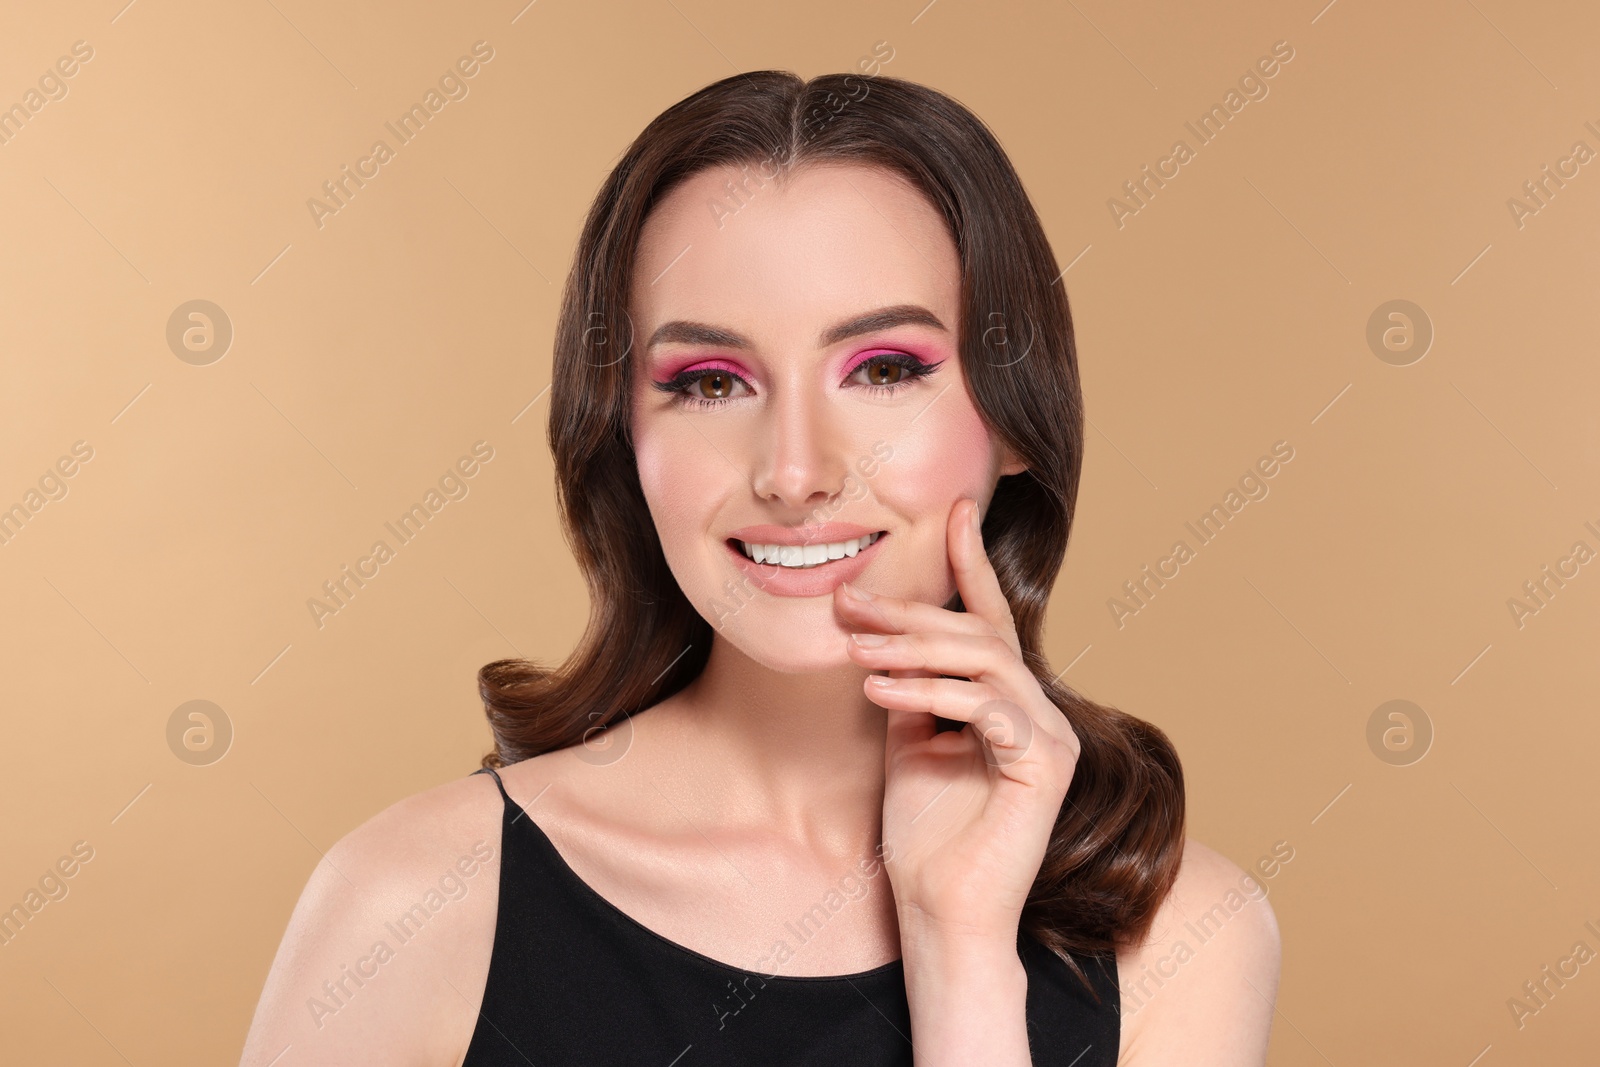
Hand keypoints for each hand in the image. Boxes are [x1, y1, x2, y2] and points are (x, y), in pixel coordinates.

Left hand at [835, 498, 1080, 945]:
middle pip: (979, 635)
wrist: (939, 910)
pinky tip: (878, 693)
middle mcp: (1039, 712)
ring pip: (983, 662)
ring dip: (912, 650)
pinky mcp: (1045, 766)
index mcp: (1008, 703)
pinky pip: (984, 708)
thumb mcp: (909, 741)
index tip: (955, 511)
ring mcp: (1050, 737)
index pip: (990, 621)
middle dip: (911, 614)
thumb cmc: (925, 834)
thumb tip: (883, 636)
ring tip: (855, 652)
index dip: (972, 565)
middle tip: (852, 602)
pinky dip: (927, 695)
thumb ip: (912, 688)